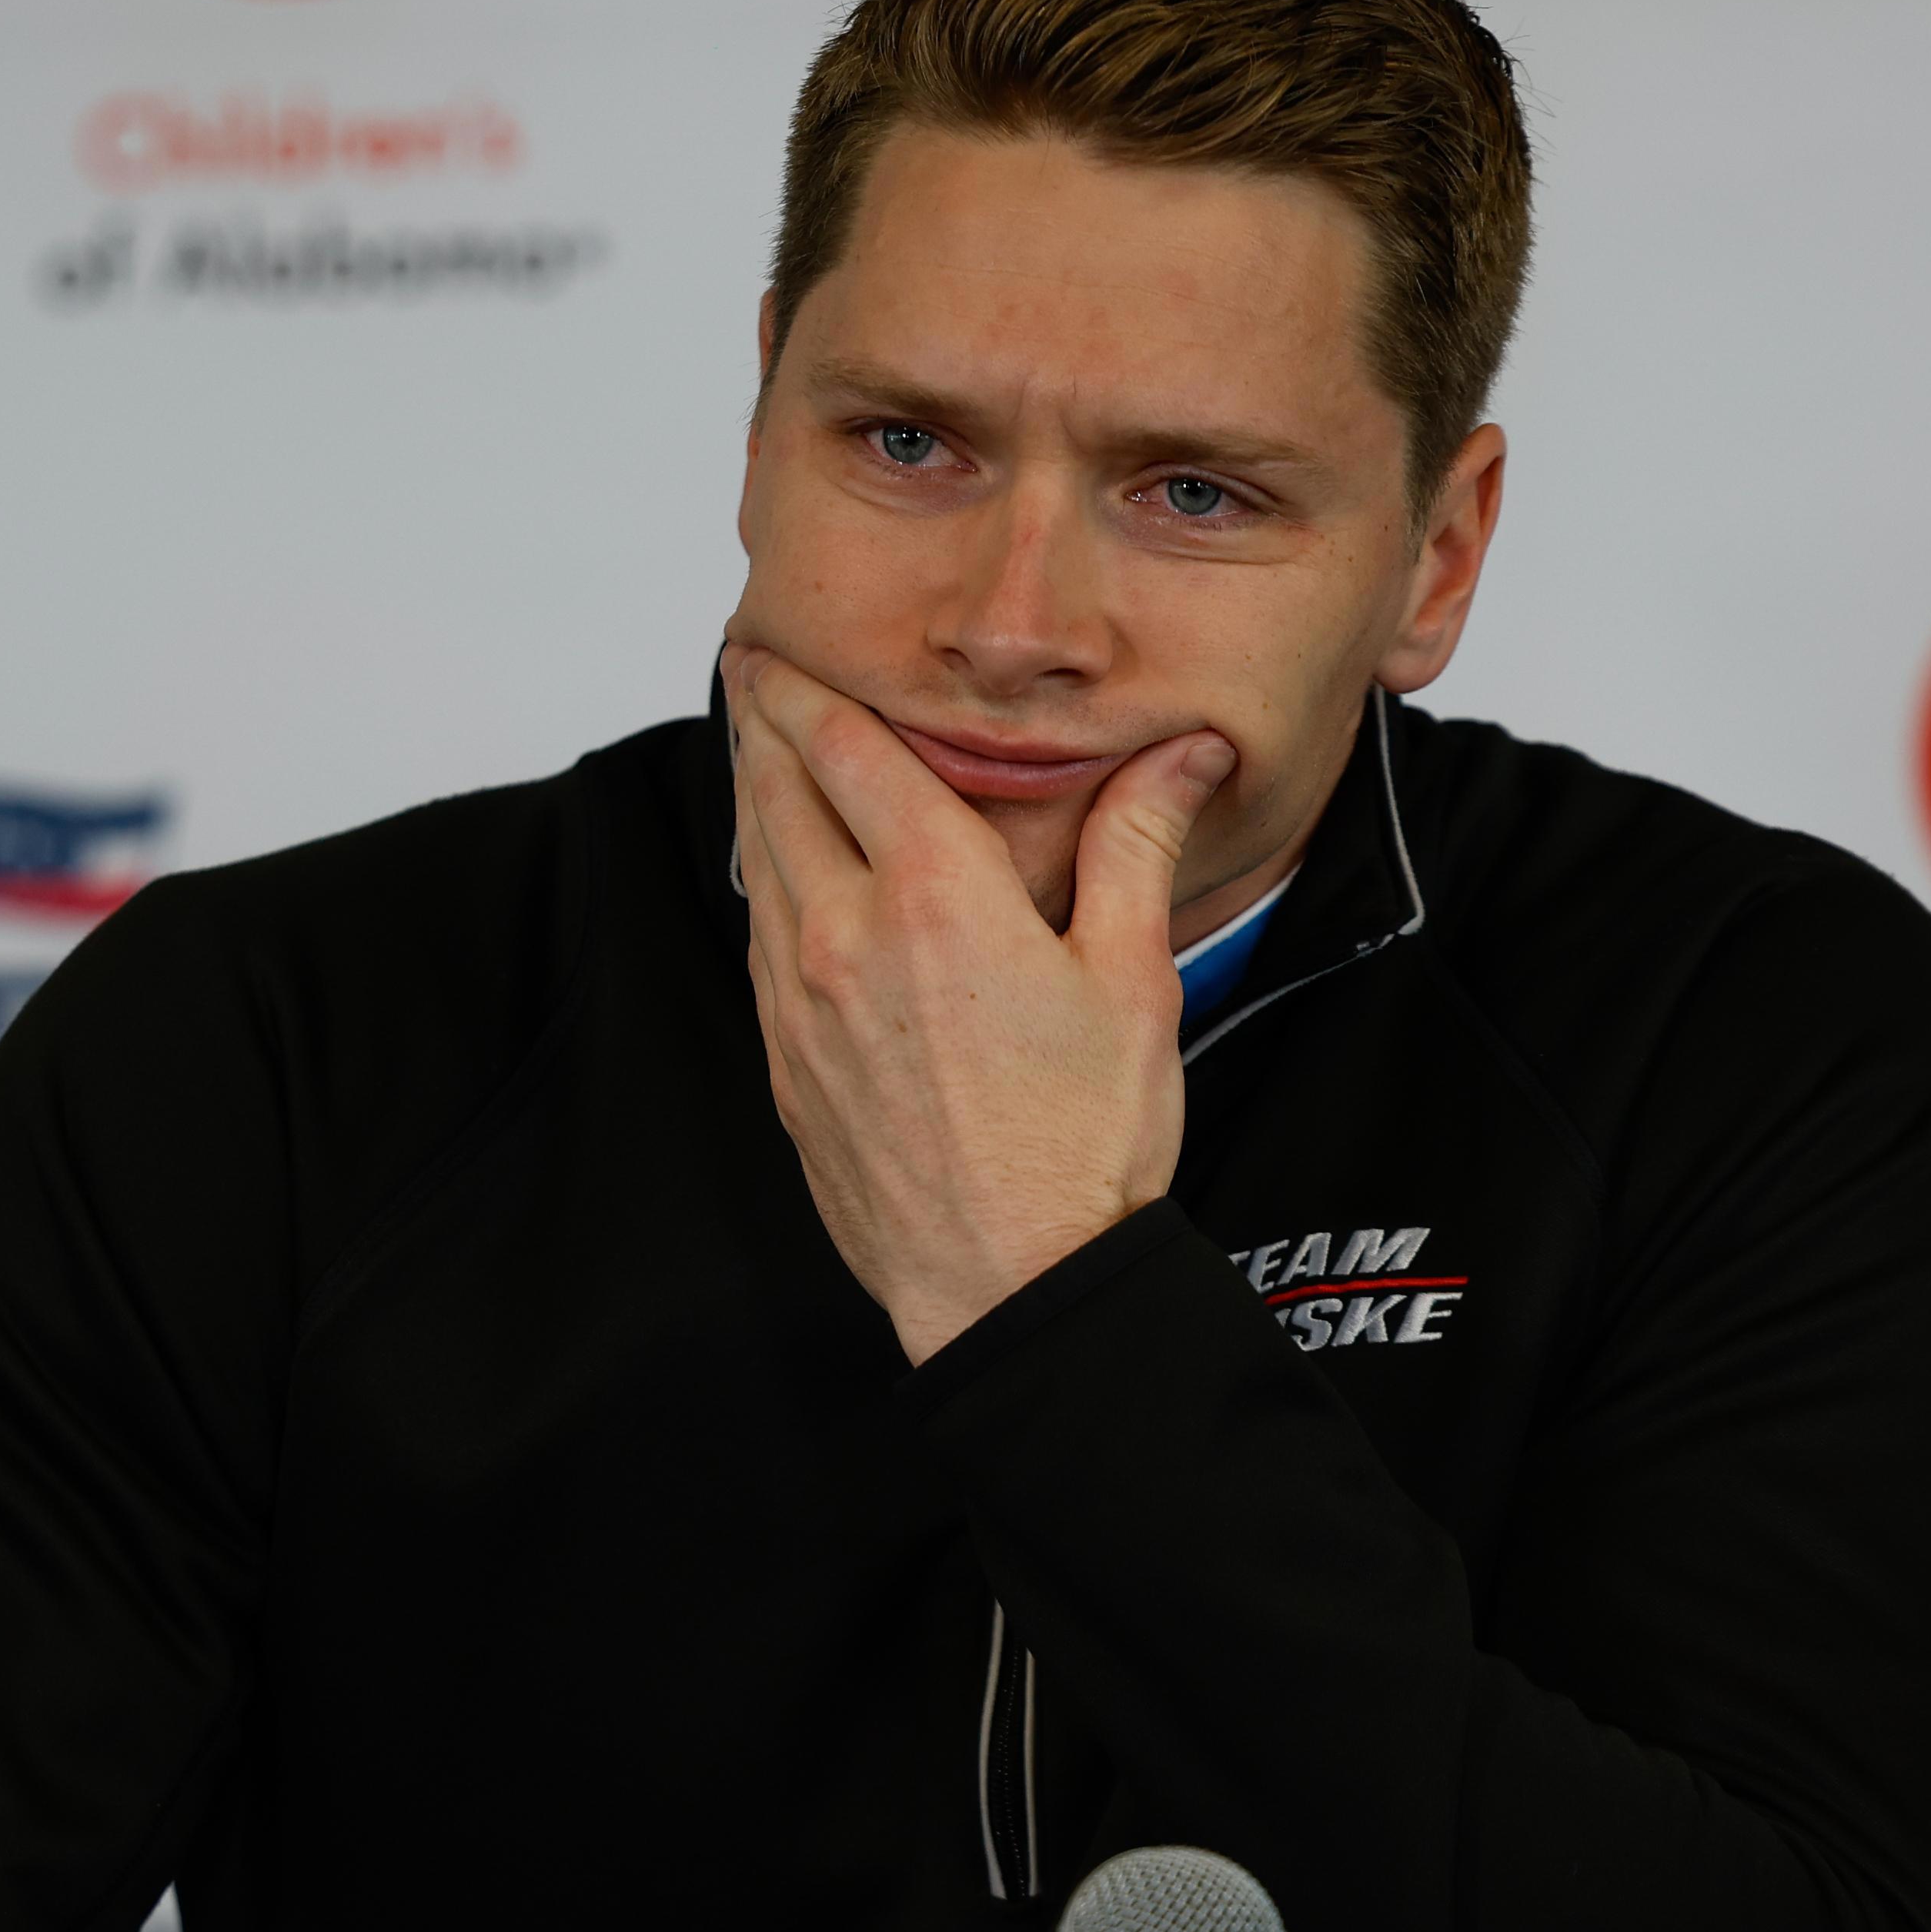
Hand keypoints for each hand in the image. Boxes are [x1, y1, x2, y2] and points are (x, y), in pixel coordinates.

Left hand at [728, 647, 1233, 1363]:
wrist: (1009, 1283)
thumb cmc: (1079, 1146)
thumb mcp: (1131, 980)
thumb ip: (1137, 845)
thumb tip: (1184, 753)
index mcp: (933, 896)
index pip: (844, 752)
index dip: (802, 688)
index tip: (774, 648)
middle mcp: (843, 937)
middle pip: (774, 795)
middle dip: (758, 723)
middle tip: (747, 671)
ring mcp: (799, 1006)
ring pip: (756, 866)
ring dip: (752, 798)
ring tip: (756, 754)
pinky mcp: (785, 1065)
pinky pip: (759, 945)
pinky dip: (763, 885)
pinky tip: (780, 879)